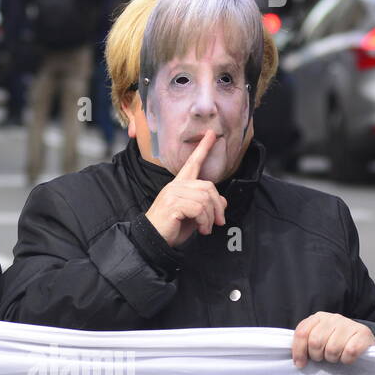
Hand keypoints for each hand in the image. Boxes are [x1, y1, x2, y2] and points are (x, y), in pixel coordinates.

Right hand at [144, 128, 228, 246]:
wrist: (153, 240)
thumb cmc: (171, 227)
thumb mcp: (194, 215)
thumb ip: (207, 205)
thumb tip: (222, 201)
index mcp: (179, 185)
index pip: (193, 162)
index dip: (203, 148)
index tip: (212, 134)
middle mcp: (175, 186)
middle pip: (208, 186)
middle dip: (218, 206)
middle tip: (218, 222)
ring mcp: (173, 193)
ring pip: (205, 199)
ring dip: (211, 218)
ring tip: (206, 228)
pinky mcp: (173, 204)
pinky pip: (199, 209)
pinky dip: (205, 222)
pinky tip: (200, 229)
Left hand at [292, 311, 374, 367]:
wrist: (362, 337)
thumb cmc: (335, 339)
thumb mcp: (318, 337)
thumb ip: (306, 342)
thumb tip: (297, 360)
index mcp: (318, 317)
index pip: (302, 333)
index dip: (298, 351)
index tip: (300, 364)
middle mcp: (333, 318)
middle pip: (315, 342)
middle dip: (316, 356)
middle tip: (322, 358)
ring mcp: (348, 324)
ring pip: (332, 349)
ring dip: (332, 359)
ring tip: (335, 357)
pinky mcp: (363, 333)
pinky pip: (350, 352)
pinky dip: (346, 360)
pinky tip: (347, 358)